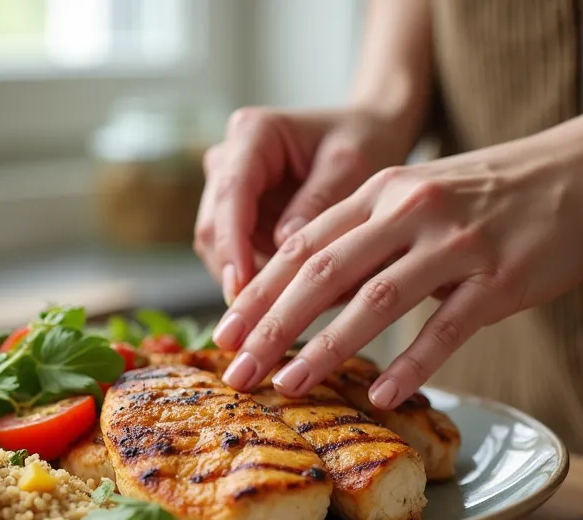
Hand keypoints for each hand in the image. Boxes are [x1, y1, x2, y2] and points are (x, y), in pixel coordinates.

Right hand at [194, 106, 418, 302]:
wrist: (368, 133)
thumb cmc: (364, 141)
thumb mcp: (351, 165)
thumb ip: (319, 201)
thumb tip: (284, 245)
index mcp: (253, 134)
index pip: (231, 194)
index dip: (233, 245)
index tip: (242, 290)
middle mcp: (229, 159)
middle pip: (215, 226)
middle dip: (234, 274)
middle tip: (256, 323)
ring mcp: (228, 189)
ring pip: (220, 248)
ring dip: (247, 282)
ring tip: (286, 313)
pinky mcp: (238, 216)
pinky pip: (237, 256)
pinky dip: (259, 280)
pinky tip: (289, 300)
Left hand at [210, 126, 582, 407]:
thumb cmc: (499, 194)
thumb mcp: (421, 194)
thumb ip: (368, 232)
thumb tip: (307, 283)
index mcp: (382, 191)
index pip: (301, 246)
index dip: (257, 292)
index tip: (222, 334)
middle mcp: (409, 211)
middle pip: (322, 275)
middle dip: (270, 327)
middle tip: (236, 372)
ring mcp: (455, 244)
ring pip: (373, 302)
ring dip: (323, 349)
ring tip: (288, 387)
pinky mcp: (501, 277)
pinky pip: (446, 328)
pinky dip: (409, 364)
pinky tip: (380, 395)